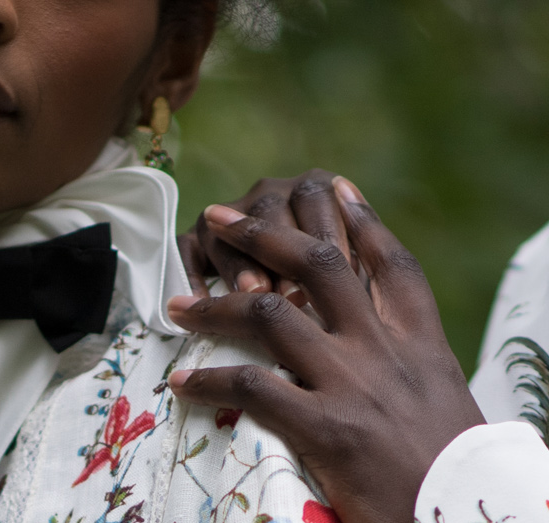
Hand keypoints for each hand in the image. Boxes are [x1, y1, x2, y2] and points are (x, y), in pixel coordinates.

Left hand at [165, 181, 482, 522]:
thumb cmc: (471, 499)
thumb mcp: (458, 426)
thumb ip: (426, 393)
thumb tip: (409, 392)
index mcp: (428, 349)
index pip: (394, 264)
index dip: (361, 220)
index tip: (331, 189)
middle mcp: (389, 354)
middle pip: (320, 264)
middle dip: (265, 232)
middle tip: (222, 218)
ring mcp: (357, 386)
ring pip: (272, 312)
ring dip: (216, 304)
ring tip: (179, 304)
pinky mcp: (328, 430)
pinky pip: (253, 387)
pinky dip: (211, 381)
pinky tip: (183, 385)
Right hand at [178, 170, 357, 299]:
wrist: (277, 305)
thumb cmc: (340, 297)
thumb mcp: (359, 278)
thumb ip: (360, 269)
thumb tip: (357, 279)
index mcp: (314, 192)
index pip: (316, 196)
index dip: (328, 233)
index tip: (344, 274)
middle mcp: (272, 193)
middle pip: (270, 208)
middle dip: (283, 253)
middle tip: (297, 297)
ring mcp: (232, 212)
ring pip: (227, 225)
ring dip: (242, 262)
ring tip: (256, 297)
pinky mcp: (200, 238)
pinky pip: (188, 248)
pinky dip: (193, 274)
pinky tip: (202, 303)